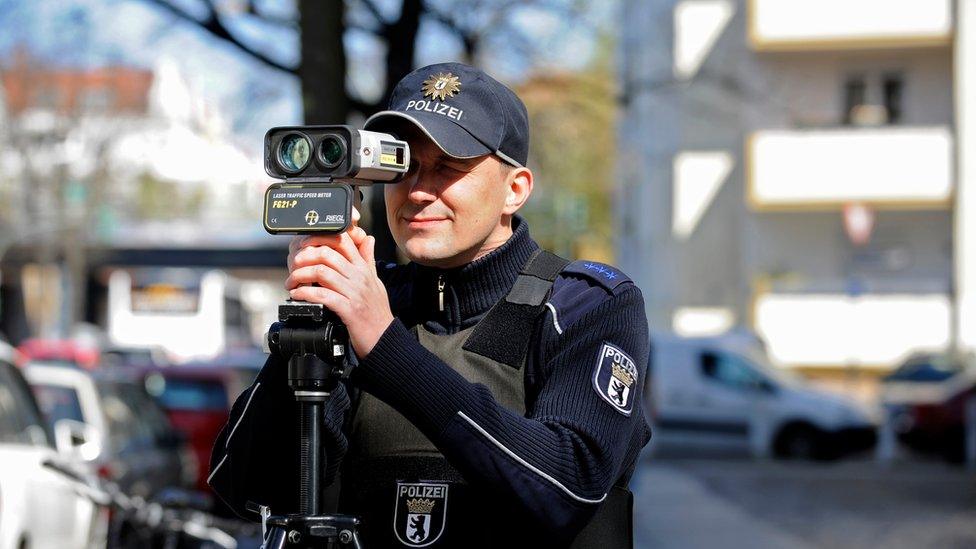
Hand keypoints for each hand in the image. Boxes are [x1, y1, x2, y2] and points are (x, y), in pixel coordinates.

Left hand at [285, 227, 393, 357]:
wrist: (385, 337)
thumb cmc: (378, 311)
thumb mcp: (375, 280)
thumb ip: (368, 259)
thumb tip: (368, 239)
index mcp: (363, 268)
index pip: (343, 240)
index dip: (319, 238)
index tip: (305, 246)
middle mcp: (359, 277)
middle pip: (327, 254)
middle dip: (304, 257)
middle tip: (293, 265)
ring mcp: (354, 293)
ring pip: (322, 272)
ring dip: (300, 275)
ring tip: (292, 282)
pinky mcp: (349, 309)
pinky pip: (322, 295)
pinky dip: (305, 293)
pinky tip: (298, 295)